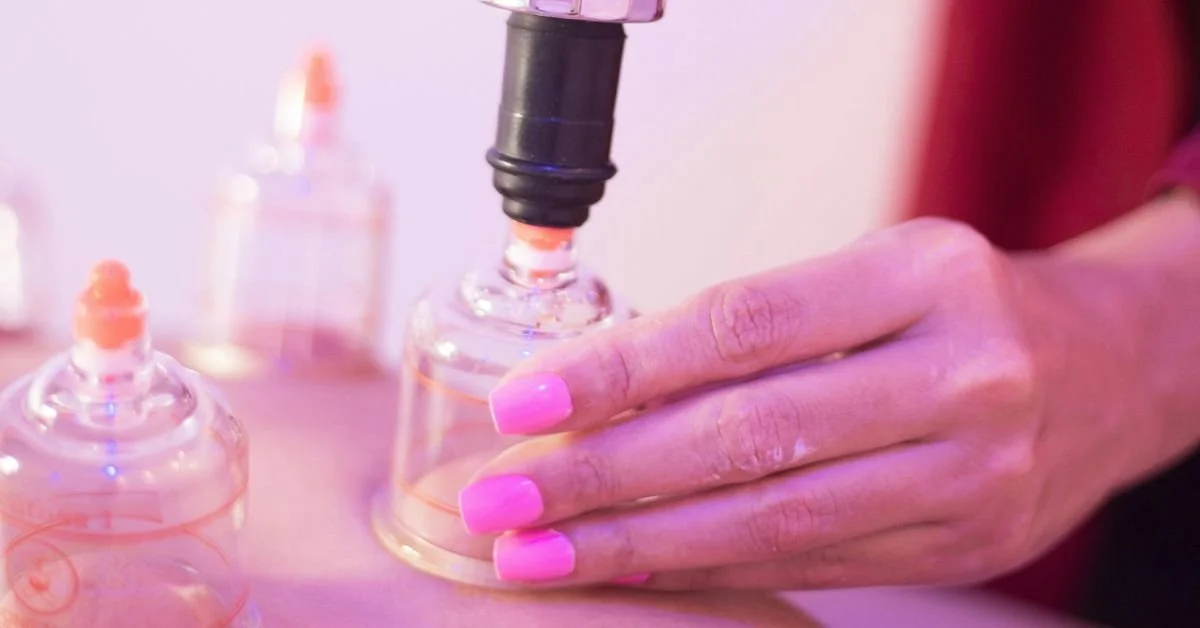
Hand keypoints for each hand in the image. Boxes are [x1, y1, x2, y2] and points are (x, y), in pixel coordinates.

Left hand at [458, 217, 1160, 589]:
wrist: (1106, 368)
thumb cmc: (958, 307)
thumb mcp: (873, 275)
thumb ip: (757, 329)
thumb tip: (602, 387)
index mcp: (926, 276)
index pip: (743, 324)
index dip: (623, 368)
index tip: (525, 400)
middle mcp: (963, 374)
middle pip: (749, 435)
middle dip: (605, 475)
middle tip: (502, 498)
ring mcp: (976, 472)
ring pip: (775, 519)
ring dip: (639, 543)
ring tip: (541, 552)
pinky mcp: (970, 544)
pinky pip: (814, 562)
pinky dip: (712, 567)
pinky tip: (634, 565)